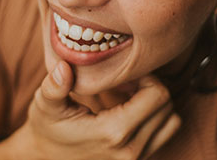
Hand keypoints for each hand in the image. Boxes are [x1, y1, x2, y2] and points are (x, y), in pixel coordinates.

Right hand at [24, 61, 180, 159]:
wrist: (46, 159)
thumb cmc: (47, 129)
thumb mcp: (46, 106)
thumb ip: (54, 87)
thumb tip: (63, 67)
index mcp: (113, 132)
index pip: (157, 96)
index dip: (147, 76)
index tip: (126, 73)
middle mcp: (131, 150)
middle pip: (167, 106)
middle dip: (151, 86)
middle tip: (127, 80)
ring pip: (171, 121)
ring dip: (156, 102)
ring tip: (131, 94)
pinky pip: (163, 133)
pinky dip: (155, 116)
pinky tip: (130, 108)